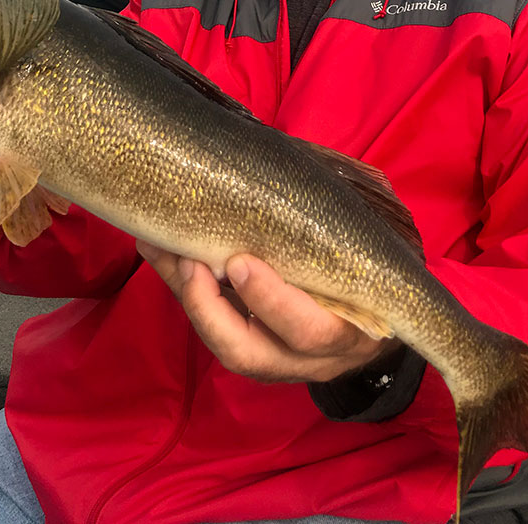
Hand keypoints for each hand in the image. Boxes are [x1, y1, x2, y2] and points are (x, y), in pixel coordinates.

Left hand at [137, 242, 393, 382]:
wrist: (371, 316)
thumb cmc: (366, 267)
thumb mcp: (362, 251)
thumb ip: (334, 222)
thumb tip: (304, 166)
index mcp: (349, 330)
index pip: (309, 331)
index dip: (271, 301)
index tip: (240, 262)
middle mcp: (308, 358)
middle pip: (251, 353)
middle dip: (211, 308)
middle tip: (189, 260)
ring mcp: (275, 360)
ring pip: (223, 347)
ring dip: (188, 298)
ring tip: (163, 249)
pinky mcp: (248, 347)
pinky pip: (209, 326)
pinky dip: (181, 289)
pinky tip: (157, 247)